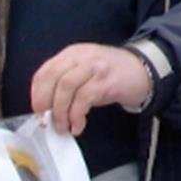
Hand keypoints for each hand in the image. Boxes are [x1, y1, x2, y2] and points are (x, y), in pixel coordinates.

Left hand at [30, 43, 149, 135]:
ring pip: (66, 87)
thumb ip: (65, 82)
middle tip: (47, 121)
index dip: (37, 94)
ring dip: (60, 112)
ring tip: (63, 127)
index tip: (38, 112)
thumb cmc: (110, 75)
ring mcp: (95, 67)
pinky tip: (78, 126)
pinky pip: (84, 99)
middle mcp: (82, 56)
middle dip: (46, 103)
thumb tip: (46, 109)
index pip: (45, 71)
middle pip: (53, 78)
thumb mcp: (84, 72)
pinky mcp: (106, 80)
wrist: (144, 70)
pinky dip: (77, 115)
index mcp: (72, 54)